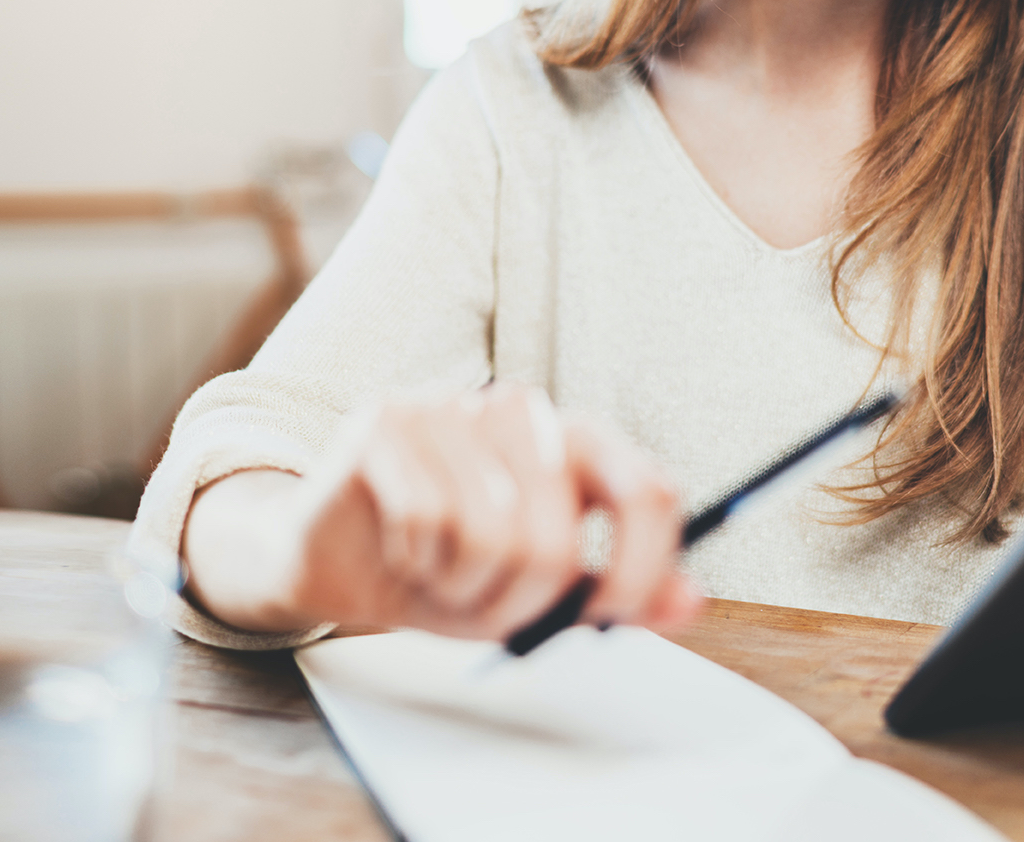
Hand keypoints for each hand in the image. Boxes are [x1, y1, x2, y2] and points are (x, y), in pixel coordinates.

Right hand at [182, 384, 702, 639]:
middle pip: (558, 532)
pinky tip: (402, 550)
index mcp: (575, 440)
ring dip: (463, 587)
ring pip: (492, 530)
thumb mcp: (539, 594)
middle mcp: (520, 409)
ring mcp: (453, 405)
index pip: (647, 490)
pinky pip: (425, 517)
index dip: (640, 568)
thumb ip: (611, 595)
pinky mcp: (387, 418)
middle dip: (521, 602)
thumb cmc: (445, 569)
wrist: (333, 559)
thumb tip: (690, 601)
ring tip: (442, 577)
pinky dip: (415, 560)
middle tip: (486, 610)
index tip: (609, 618)